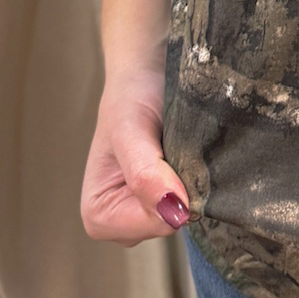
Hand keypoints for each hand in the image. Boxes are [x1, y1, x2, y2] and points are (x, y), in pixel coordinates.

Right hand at [81, 60, 192, 246]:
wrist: (147, 72)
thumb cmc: (131, 96)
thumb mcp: (130, 130)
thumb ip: (145, 174)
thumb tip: (174, 212)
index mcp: (99, 215)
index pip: (155, 225)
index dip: (173, 193)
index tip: (169, 152)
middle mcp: (121, 223)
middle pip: (172, 222)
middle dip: (183, 186)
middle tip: (174, 145)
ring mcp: (146, 212)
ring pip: (187, 210)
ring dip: (193, 178)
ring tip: (179, 145)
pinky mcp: (167, 198)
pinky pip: (195, 198)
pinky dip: (199, 175)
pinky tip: (189, 152)